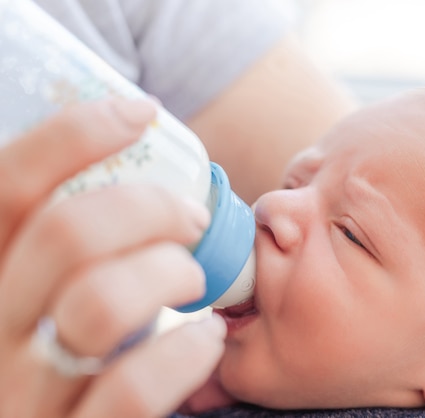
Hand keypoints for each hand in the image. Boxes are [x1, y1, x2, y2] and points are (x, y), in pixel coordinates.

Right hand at [0, 98, 225, 417]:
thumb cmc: (58, 355)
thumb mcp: (34, 293)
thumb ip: (58, 246)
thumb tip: (126, 164)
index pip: (7, 186)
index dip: (74, 134)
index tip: (140, 112)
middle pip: (65, 233)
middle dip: (148, 207)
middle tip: (190, 218)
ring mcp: (23, 394)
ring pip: (100, 305)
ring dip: (168, 275)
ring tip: (193, 280)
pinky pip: (131, 390)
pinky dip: (185, 352)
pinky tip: (205, 337)